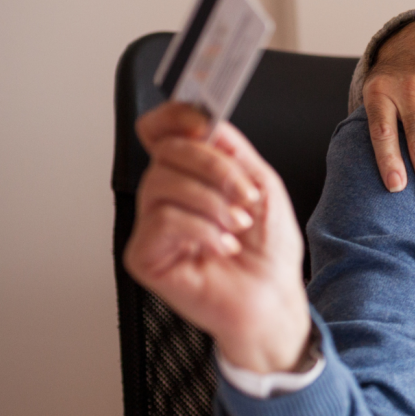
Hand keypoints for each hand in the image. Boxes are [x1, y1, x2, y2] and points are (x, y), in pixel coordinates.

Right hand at [124, 103, 310, 373]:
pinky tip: (221, 246)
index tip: (203, 124)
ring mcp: (151, 225)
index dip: (173, 118)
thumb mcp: (261, 184)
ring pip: (162, 183)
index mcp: (191, 174)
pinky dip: (202, 230)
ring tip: (238, 226)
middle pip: (166, 151)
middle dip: (216, 169)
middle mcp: (165, 195)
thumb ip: (231, 149)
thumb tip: (204, 120)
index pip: (160, 131)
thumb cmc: (268, 251)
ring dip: (213, 203)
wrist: (272, 297)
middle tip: (247, 197)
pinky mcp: (143, 255)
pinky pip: (163, 220)